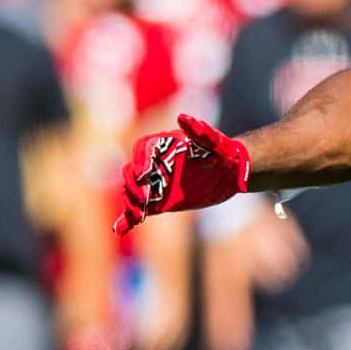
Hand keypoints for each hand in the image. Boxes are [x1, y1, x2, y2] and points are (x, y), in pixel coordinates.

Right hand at [114, 115, 249, 235]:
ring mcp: (154, 185)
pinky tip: (120, 230)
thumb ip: (200, 133)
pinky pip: (138, 210)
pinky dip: (127, 220)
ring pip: (133, 193)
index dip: (141, 163)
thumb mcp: (214, 143)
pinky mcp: (158, 202)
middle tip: (145, 198)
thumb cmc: (222, 152)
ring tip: (138, 215)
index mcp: (161, 146)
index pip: (142, 151)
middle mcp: (154, 165)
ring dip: (132, 203)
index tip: (146, 175)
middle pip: (132, 173)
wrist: (230, 173)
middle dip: (135, 185)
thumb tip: (185, 119)